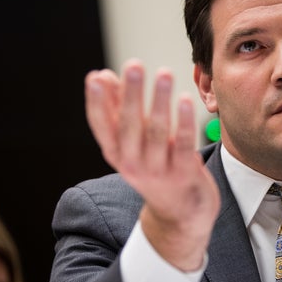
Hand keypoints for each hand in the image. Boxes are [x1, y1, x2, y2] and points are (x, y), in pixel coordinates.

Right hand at [84, 59, 219, 270]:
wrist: (180, 216)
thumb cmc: (155, 169)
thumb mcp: (132, 144)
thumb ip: (119, 110)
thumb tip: (102, 75)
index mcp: (117, 154)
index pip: (101, 126)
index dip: (97, 102)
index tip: (96, 76)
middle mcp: (133, 164)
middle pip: (129, 125)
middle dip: (131, 94)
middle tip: (134, 65)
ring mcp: (159, 171)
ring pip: (158, 132)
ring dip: (160, 101)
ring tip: (164, 73)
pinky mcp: (184, 175)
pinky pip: (184, 145)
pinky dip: (184, 122)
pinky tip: (185, 100)